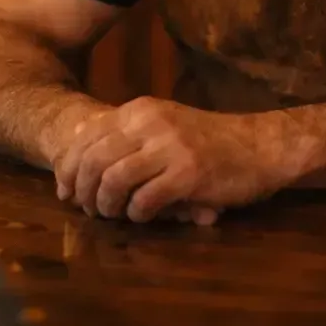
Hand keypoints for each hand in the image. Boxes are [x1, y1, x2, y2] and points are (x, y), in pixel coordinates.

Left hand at [52, 98, 293, 223]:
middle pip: (93, 160)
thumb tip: (75, 157)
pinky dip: (137, 214)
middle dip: (82, 191)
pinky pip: (145, 200)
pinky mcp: (188, 173)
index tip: (65, 192)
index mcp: (139, 109)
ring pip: (113, 180)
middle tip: (87, 210)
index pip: (86, 137)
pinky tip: (144, 216)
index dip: (68, 168)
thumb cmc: (208, 141)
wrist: (260, 147)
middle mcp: (150, 122)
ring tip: (113, 215)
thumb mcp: (162, 126)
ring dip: (107, 205)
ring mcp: (170, 146)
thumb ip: (125, 137)